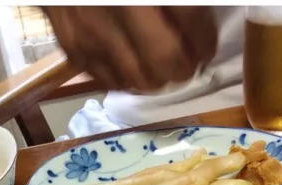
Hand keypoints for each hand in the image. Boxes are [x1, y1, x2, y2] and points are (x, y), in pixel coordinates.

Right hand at [45, 6, 217, 92]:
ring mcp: (93, 35)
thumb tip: (196, 18)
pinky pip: (108, 80)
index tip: (207, 49)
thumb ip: (178, 1)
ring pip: (136, 80)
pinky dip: (127, 79)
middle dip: (182, 68)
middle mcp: (118, 12)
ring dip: (155, 79)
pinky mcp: (74, 49)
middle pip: (162, 61)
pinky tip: (133, 66)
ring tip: (161, 68)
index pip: (190, 20)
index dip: (205, 40)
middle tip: (188, 63)